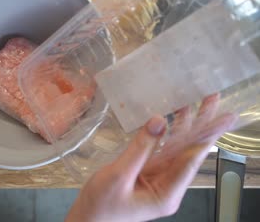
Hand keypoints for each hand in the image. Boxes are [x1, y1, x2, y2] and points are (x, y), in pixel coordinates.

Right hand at [66, 94, 235, 221]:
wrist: (86, 220)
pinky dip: (166, 133)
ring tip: (196, 101)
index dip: (207, 136)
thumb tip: (158, 121)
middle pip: (189, 151)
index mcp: (167, 194)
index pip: (192, 160)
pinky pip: (162, 151)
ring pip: (176, 148)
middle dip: (202, 125)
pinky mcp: (147, 174)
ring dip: (185, 125)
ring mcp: (158, 179)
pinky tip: (172, 118)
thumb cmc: (100, 206)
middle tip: (213, 99)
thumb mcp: (118, 176)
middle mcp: (168, 186)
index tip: (222, 117)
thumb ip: (139, 149)